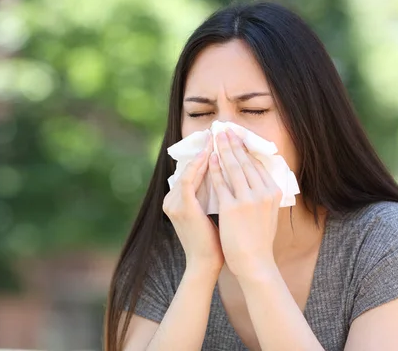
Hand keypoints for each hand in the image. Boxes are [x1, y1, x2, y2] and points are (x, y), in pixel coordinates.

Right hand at [163, 136, 223, 273]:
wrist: (207, 264)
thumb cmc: (214, 240)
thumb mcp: (210, 212)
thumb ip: (211, 194)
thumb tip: (226, 176)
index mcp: (176, 201)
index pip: (190, 172)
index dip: (203, 155)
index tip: (217, 141)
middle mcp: (171, 200)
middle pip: (188, 168)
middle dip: (204, 150)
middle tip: (217, 133)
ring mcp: (174, 203)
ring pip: (189, 171)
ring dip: (203, 154)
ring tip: (215, 139)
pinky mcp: (182, 207)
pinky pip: (190, 180)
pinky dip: (200, 167)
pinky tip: (211, 156)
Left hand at [209, 129, 281, 278]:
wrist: (254, 262)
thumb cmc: (260, 240)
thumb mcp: (269, 213)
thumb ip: (265, 195)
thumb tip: (258, 179)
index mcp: (274, 192)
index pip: (257, 165)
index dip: (245, 149)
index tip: (237, 137)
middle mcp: (263, 192)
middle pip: (245, 162)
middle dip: (233, 144)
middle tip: (224, 130)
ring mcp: (248, 199)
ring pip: (233, 168)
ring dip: (223, 150)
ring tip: (216, 138)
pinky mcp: (232, 207)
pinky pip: (221, 182)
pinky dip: (214, 169)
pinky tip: (209, 159)